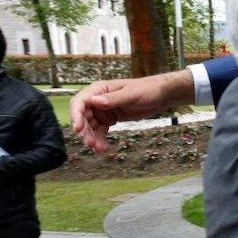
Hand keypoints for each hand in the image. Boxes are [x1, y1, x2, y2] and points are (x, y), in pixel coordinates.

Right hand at [70, 69, 193, 152]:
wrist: (160, 96)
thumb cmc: (147, 90)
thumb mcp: (131, 95)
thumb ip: (114, 99)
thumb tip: (94, 101)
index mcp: (99, 89)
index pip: (80, 102)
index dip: (76, 115)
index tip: (78, 129)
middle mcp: (97, 99)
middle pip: (82, 117)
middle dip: (85, 131)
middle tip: (90, 144)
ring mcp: (103, 110)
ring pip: (90, 126)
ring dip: (92, 138)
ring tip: (98, 149)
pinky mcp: (110, 119)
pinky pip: (100, 131)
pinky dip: (100, 140)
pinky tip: (103, 149)